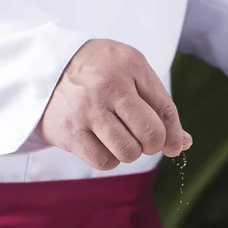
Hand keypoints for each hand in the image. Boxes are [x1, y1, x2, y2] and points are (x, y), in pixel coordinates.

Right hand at [36, 39, 191, 169]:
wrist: (45, 68)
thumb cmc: (101, 72)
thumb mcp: (133, 72)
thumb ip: (159, 105)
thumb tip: (182, 144)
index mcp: (130, 66)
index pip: (165, 110)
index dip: (174, 135)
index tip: (172, 144)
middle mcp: (107, 86)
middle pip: (151, 135)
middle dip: (153, 144)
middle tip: (142, 138)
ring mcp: (86, 110)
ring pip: (128, 152)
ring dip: (131, 152)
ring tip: (121, 138)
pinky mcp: (69, 132)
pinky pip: (104, 161)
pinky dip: (109, 159)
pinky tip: (103, 144)